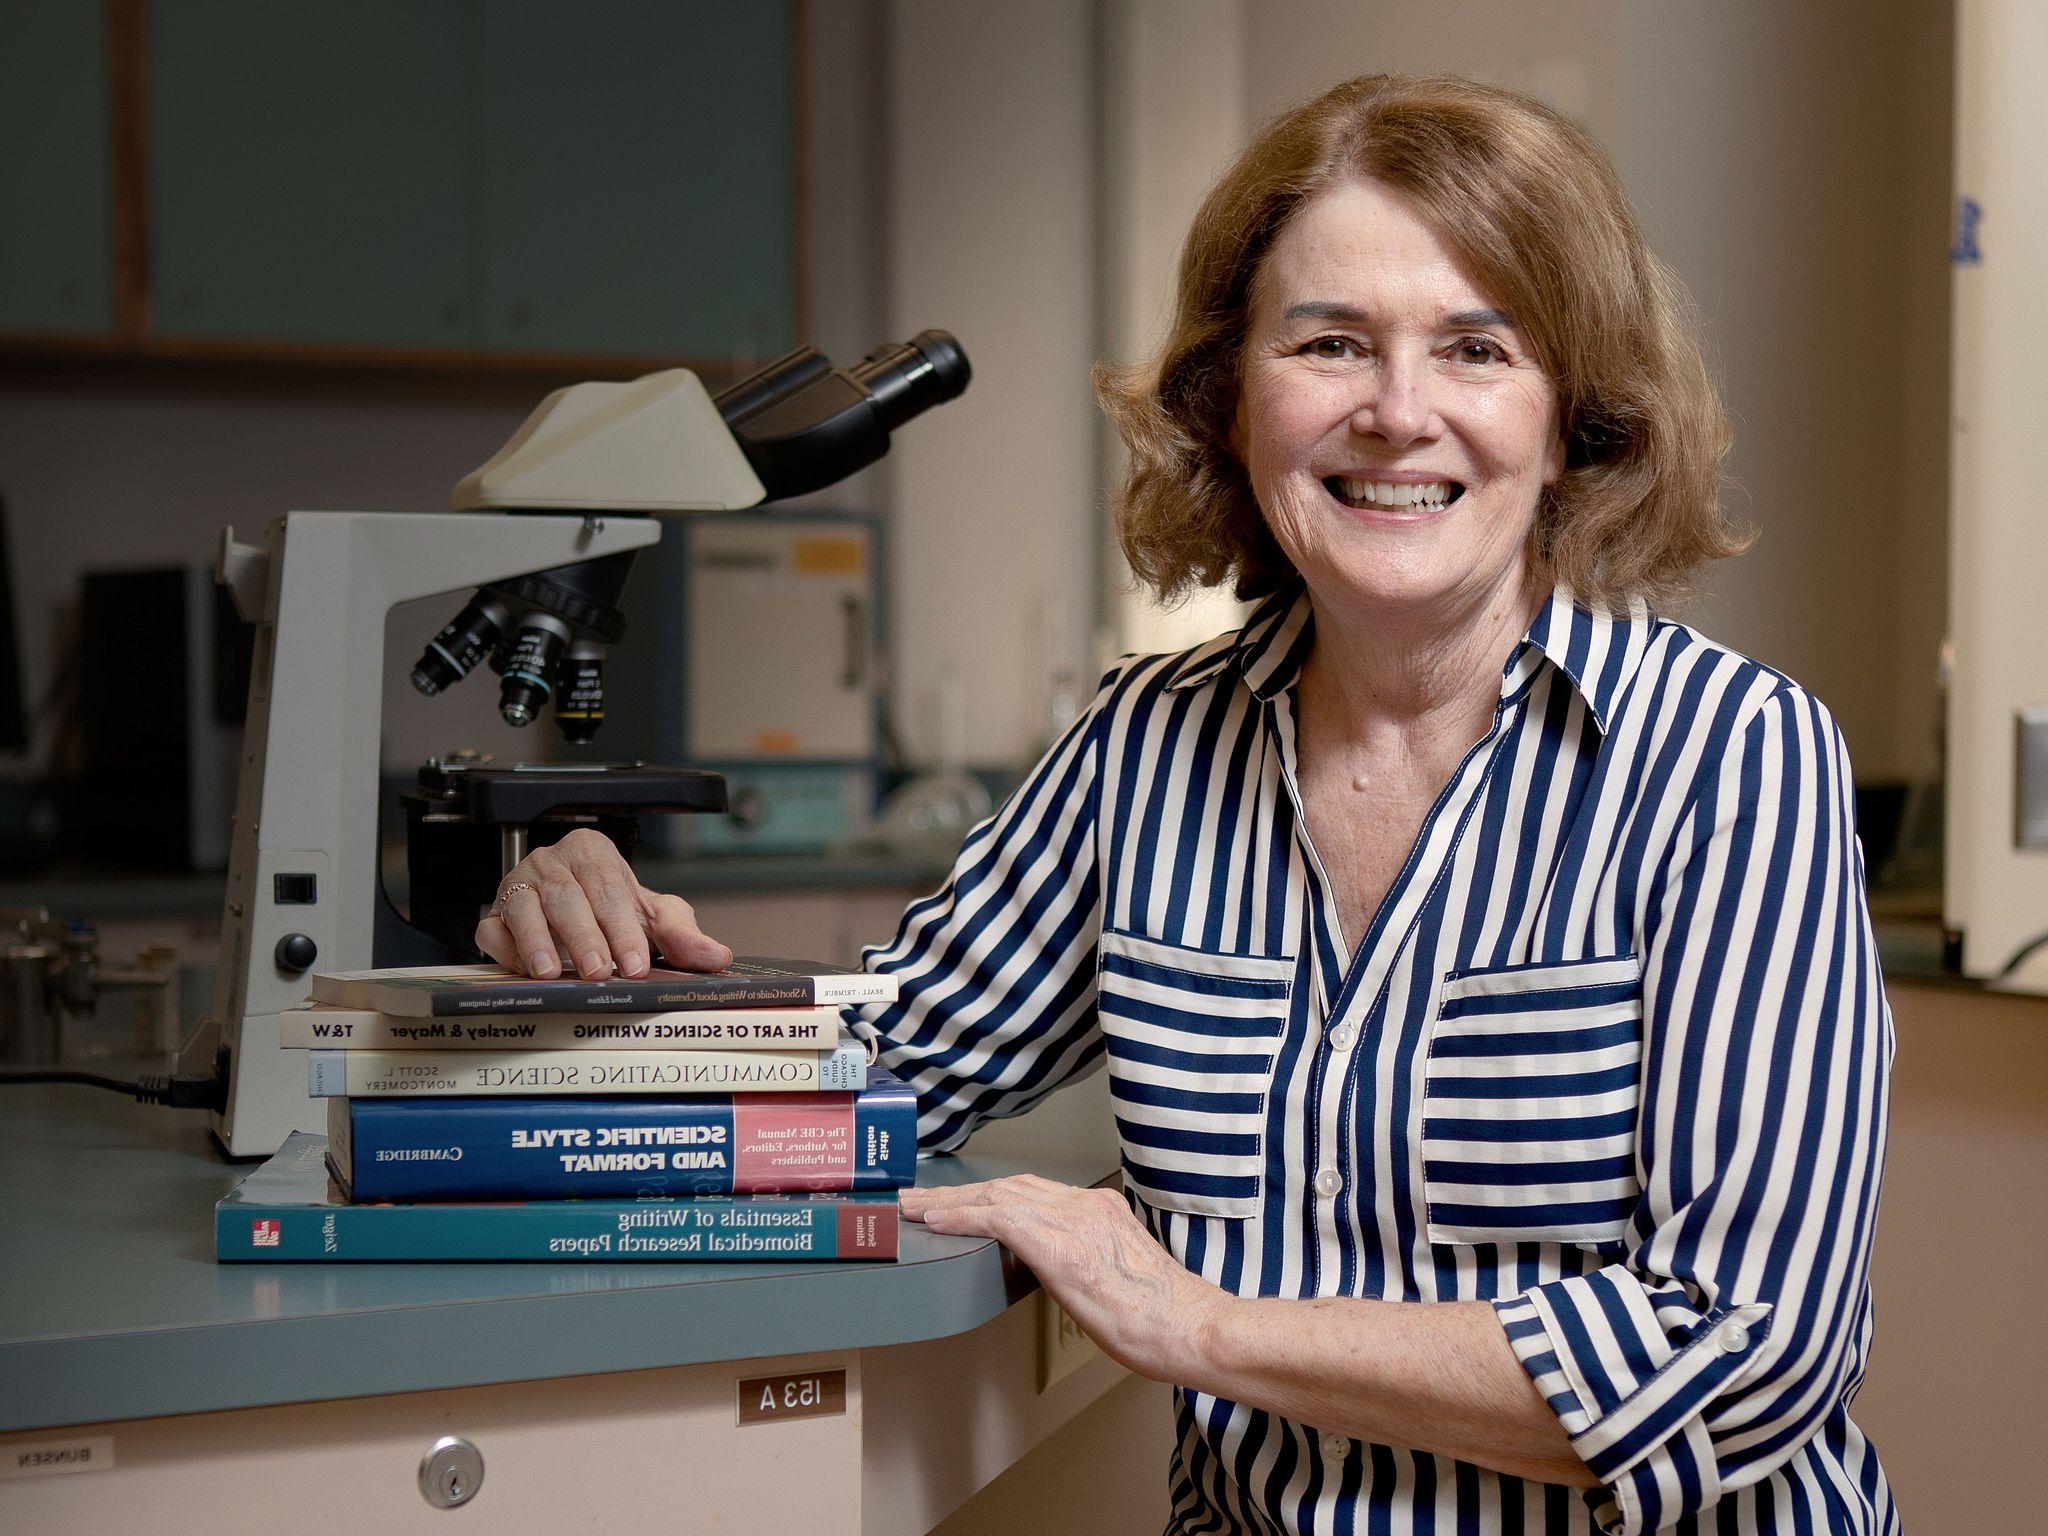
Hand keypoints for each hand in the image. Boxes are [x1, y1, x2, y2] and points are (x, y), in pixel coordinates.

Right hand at [472, 827, 733, 980]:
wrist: (574, 915)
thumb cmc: (612, 910)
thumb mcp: (652, 918)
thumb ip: (684, 937)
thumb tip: (717, 956)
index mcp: (591, 852)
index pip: (609, 887)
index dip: (623, 928)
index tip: (636, 964)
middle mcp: (551, 863)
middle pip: (568, 897)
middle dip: (585, 937)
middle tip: (600, 972)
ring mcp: (518, 886)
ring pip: (526, 909)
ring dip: (539, 943)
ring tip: (553, 973)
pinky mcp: (494, 915)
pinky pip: (493, 930)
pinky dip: (507, 950)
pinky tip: (524, 969)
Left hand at [899, 1175, 1227, 1381]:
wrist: (1188, 1326)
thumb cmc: (1161, 1317)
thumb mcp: (1118, 1273)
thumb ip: (1084, 1258)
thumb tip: (1051, 1271)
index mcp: (1100, 1208)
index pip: (1031, 1190)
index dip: (988, 1193)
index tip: (958, 1201)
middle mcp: (1085, 1205)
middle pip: (1008, 1186)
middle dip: (959, 1192)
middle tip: (920, 1198)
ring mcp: (1073, 1221)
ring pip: (997, 1196)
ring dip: (949, 1201)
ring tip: (915, 1208)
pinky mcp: (1061, 1246)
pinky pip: (999, 1219)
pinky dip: (963, 1217)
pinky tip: (937, 1223)